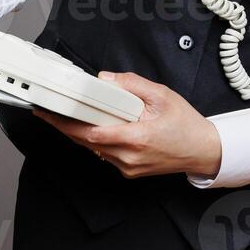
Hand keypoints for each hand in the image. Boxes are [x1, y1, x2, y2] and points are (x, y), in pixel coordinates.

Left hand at [32, 71, 222, 179]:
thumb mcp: (162, 95)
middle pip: (86, 142)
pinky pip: (104, 155)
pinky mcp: (129, 171)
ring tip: (62, 117)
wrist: (203, 151)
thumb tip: (106, 78)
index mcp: (136, 138)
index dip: (67, 123)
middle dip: (64, 127)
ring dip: (77, 134)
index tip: (51, 112)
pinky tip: (89, 127)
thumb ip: (132, 84)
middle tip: (46, 112)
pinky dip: (94, 141)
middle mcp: (129, 157)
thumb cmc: (186, 124)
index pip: (92, 132)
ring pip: (93, 150)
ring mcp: (128, 167)